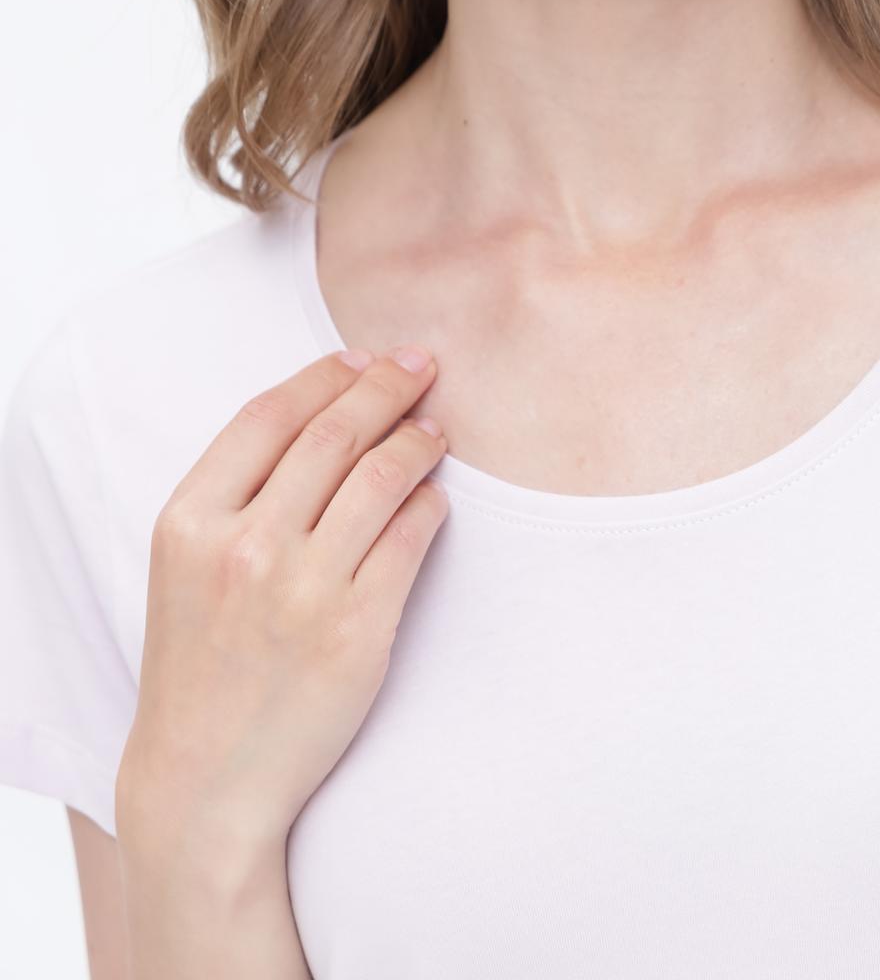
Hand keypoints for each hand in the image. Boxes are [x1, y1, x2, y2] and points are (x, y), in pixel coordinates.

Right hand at [117, 346, 448, 850]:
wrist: (204, 780)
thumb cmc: (200, 660)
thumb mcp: (186, 563)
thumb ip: (238, 490)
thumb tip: (329, 407)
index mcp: (190, 522)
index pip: (270, 414)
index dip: (325, 374)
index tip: (363, 357)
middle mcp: (244, 548)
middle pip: (334, 433)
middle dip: (387, 385)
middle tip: (422, 366)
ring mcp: (303, 590)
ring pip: (382, 476)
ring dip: (418, 439)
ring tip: (434, 429)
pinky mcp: (357, 631)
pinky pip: (412, 537)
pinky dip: (430, 503)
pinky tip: (434, 494)